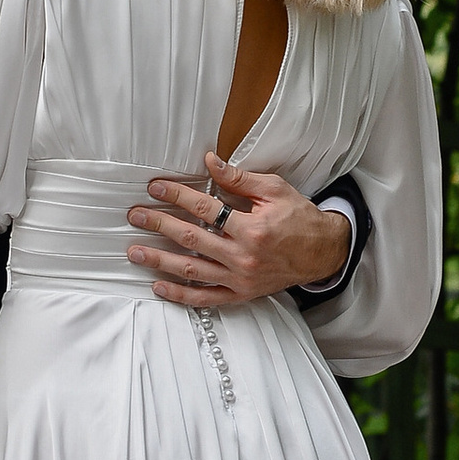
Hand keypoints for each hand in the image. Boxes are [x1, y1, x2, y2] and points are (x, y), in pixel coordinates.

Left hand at [127, 155, 352, 310]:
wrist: (323, 253)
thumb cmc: (299, 218)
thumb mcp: (275, 190)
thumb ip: (240, 178)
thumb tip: (210, 161)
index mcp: (252, 227)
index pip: (205, 208)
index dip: (177, 196)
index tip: (155, 188)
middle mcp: (244, 256)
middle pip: (191, 238)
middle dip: (159, 224)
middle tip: (135, 215)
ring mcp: (240, 279)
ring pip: (192, 270)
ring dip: (159, 260)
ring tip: (135, 251)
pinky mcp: (241, 295)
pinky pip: (205, 299)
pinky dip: (180, 295)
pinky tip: (158, 286)